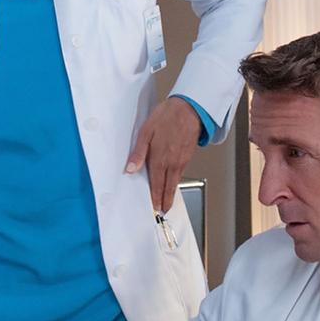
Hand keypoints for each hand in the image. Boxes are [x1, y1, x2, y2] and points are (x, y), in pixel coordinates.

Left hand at [125, 96, 202, 211]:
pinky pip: (181, 173)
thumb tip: (130, 169)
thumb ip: (138, 153)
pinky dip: (176, 181)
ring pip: (175, 181)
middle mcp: (172, 163)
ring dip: (171, 193)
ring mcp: (182, 160)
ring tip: (167, 202)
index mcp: (159, 159)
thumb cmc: (166, 117)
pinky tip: (173, 183)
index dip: (155, 198)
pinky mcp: (188, 156)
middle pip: (168, 187)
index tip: (154, 208)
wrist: (189, 109)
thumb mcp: (146, 132)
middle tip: (163, 211)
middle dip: (165, 201)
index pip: (156, 184)